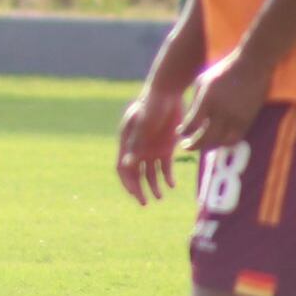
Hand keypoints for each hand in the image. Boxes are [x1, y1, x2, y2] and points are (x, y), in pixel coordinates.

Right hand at [116, 84, 183, 205]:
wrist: (168, 92)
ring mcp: (152, 148)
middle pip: (135, 173)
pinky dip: (168, 176)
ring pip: (150, 172)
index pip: (123, 168)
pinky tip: (172, 184)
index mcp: (127, 143)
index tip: (135, 195)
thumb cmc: (151, 106)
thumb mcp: (142, 124)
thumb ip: (136, 144)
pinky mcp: (166, 146)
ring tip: (160, 197)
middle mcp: (138, 148)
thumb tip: (128, 165)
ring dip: (153, 185)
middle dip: (139, 189)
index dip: (127, 182)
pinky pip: (165, 166)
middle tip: (145, 203)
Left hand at [176, 50, 270, 154]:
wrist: (251, 66)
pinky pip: (236, 138)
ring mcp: (237, 117)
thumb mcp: (201, 81)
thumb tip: (189, 120)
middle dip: (193, 145)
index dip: (184, 132)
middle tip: (186, 146)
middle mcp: (222, 111)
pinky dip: (225, 142)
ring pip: (222, 142)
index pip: (192, 124)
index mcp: (207, 100)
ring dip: (210, 146)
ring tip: (203, 144)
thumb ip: (194, 101)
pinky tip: (219, 140)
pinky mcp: (249, 120)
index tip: (180, 132)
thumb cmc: (223, 71)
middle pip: (205, 138)